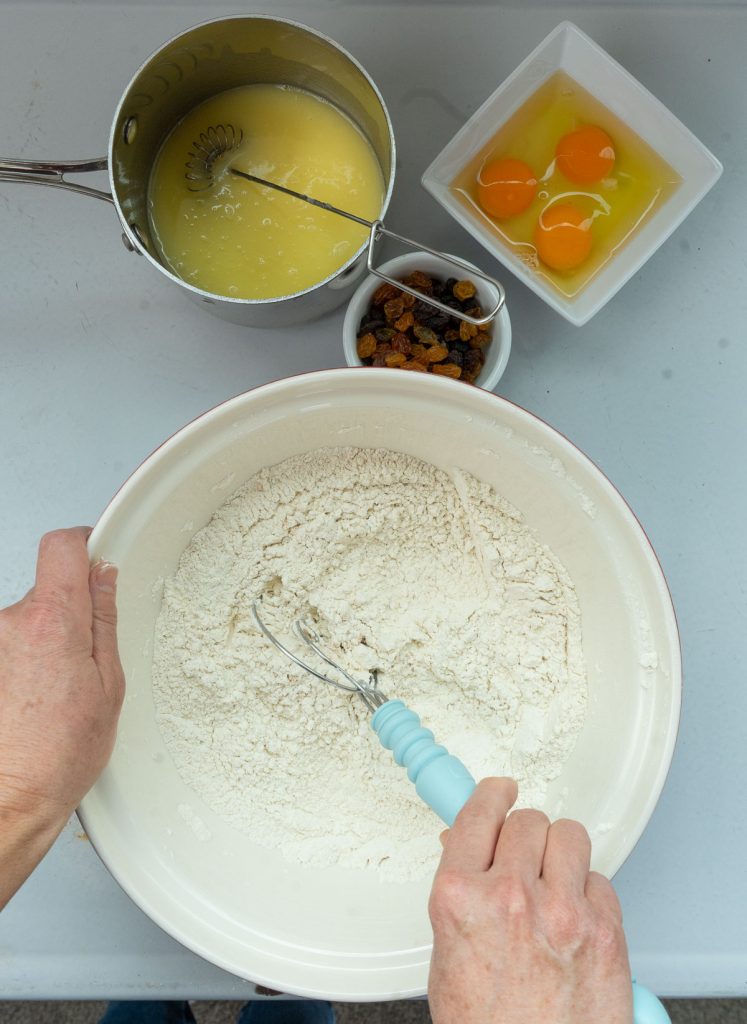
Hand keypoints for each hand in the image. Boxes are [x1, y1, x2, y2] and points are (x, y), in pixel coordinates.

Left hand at [0, 528, 124, 907]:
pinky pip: (9, 645)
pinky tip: (33, 700)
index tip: (98, 556)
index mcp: (50, 621)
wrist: (9, 798)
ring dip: (43, 642)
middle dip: (69, 610)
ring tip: (56, 690)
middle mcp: (9, 623)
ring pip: (26, 620)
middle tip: (85, 658)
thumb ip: (103, 619)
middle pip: (46, 588)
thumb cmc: (58, 755)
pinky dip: (23, 663)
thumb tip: (103, 577)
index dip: (84, 545)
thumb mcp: (108, 683)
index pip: (62, 546)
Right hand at [428, 779, 631, 1023]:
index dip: (492, 795)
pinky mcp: (604, 932)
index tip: (500, 789)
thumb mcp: (449, 956)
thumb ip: (459, 895)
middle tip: (527, 856)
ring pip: (570, 836)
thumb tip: (468, 850)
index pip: (478, 814)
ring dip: (562, 853)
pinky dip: (591, 894)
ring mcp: (561, 912)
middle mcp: (510, 896)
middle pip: (528, 820)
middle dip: (526, 835)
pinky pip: (602, 881)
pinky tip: (577, 919)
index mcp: (460, 898)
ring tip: (556, 880)